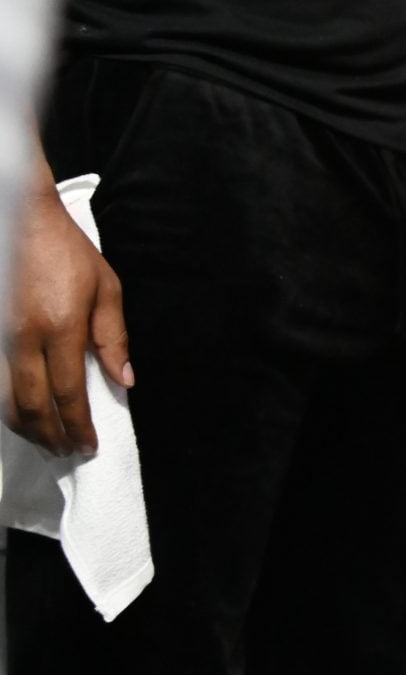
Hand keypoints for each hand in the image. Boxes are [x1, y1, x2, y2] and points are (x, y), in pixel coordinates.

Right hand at [8, 180, 132, 455]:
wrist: (17, 221)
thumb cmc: (67, 251)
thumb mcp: (106, 288)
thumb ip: (113, 338)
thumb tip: (125, 380)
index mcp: (60, 328)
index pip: (69, 393)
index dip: (78, 426)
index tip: (88, 446)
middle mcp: (23, 339)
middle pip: (32, 405)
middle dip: (51, 436)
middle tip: (68, 453)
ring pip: (4, 399)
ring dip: (25, 428)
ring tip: (46, 442)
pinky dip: (6, 406)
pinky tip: (20, 415)